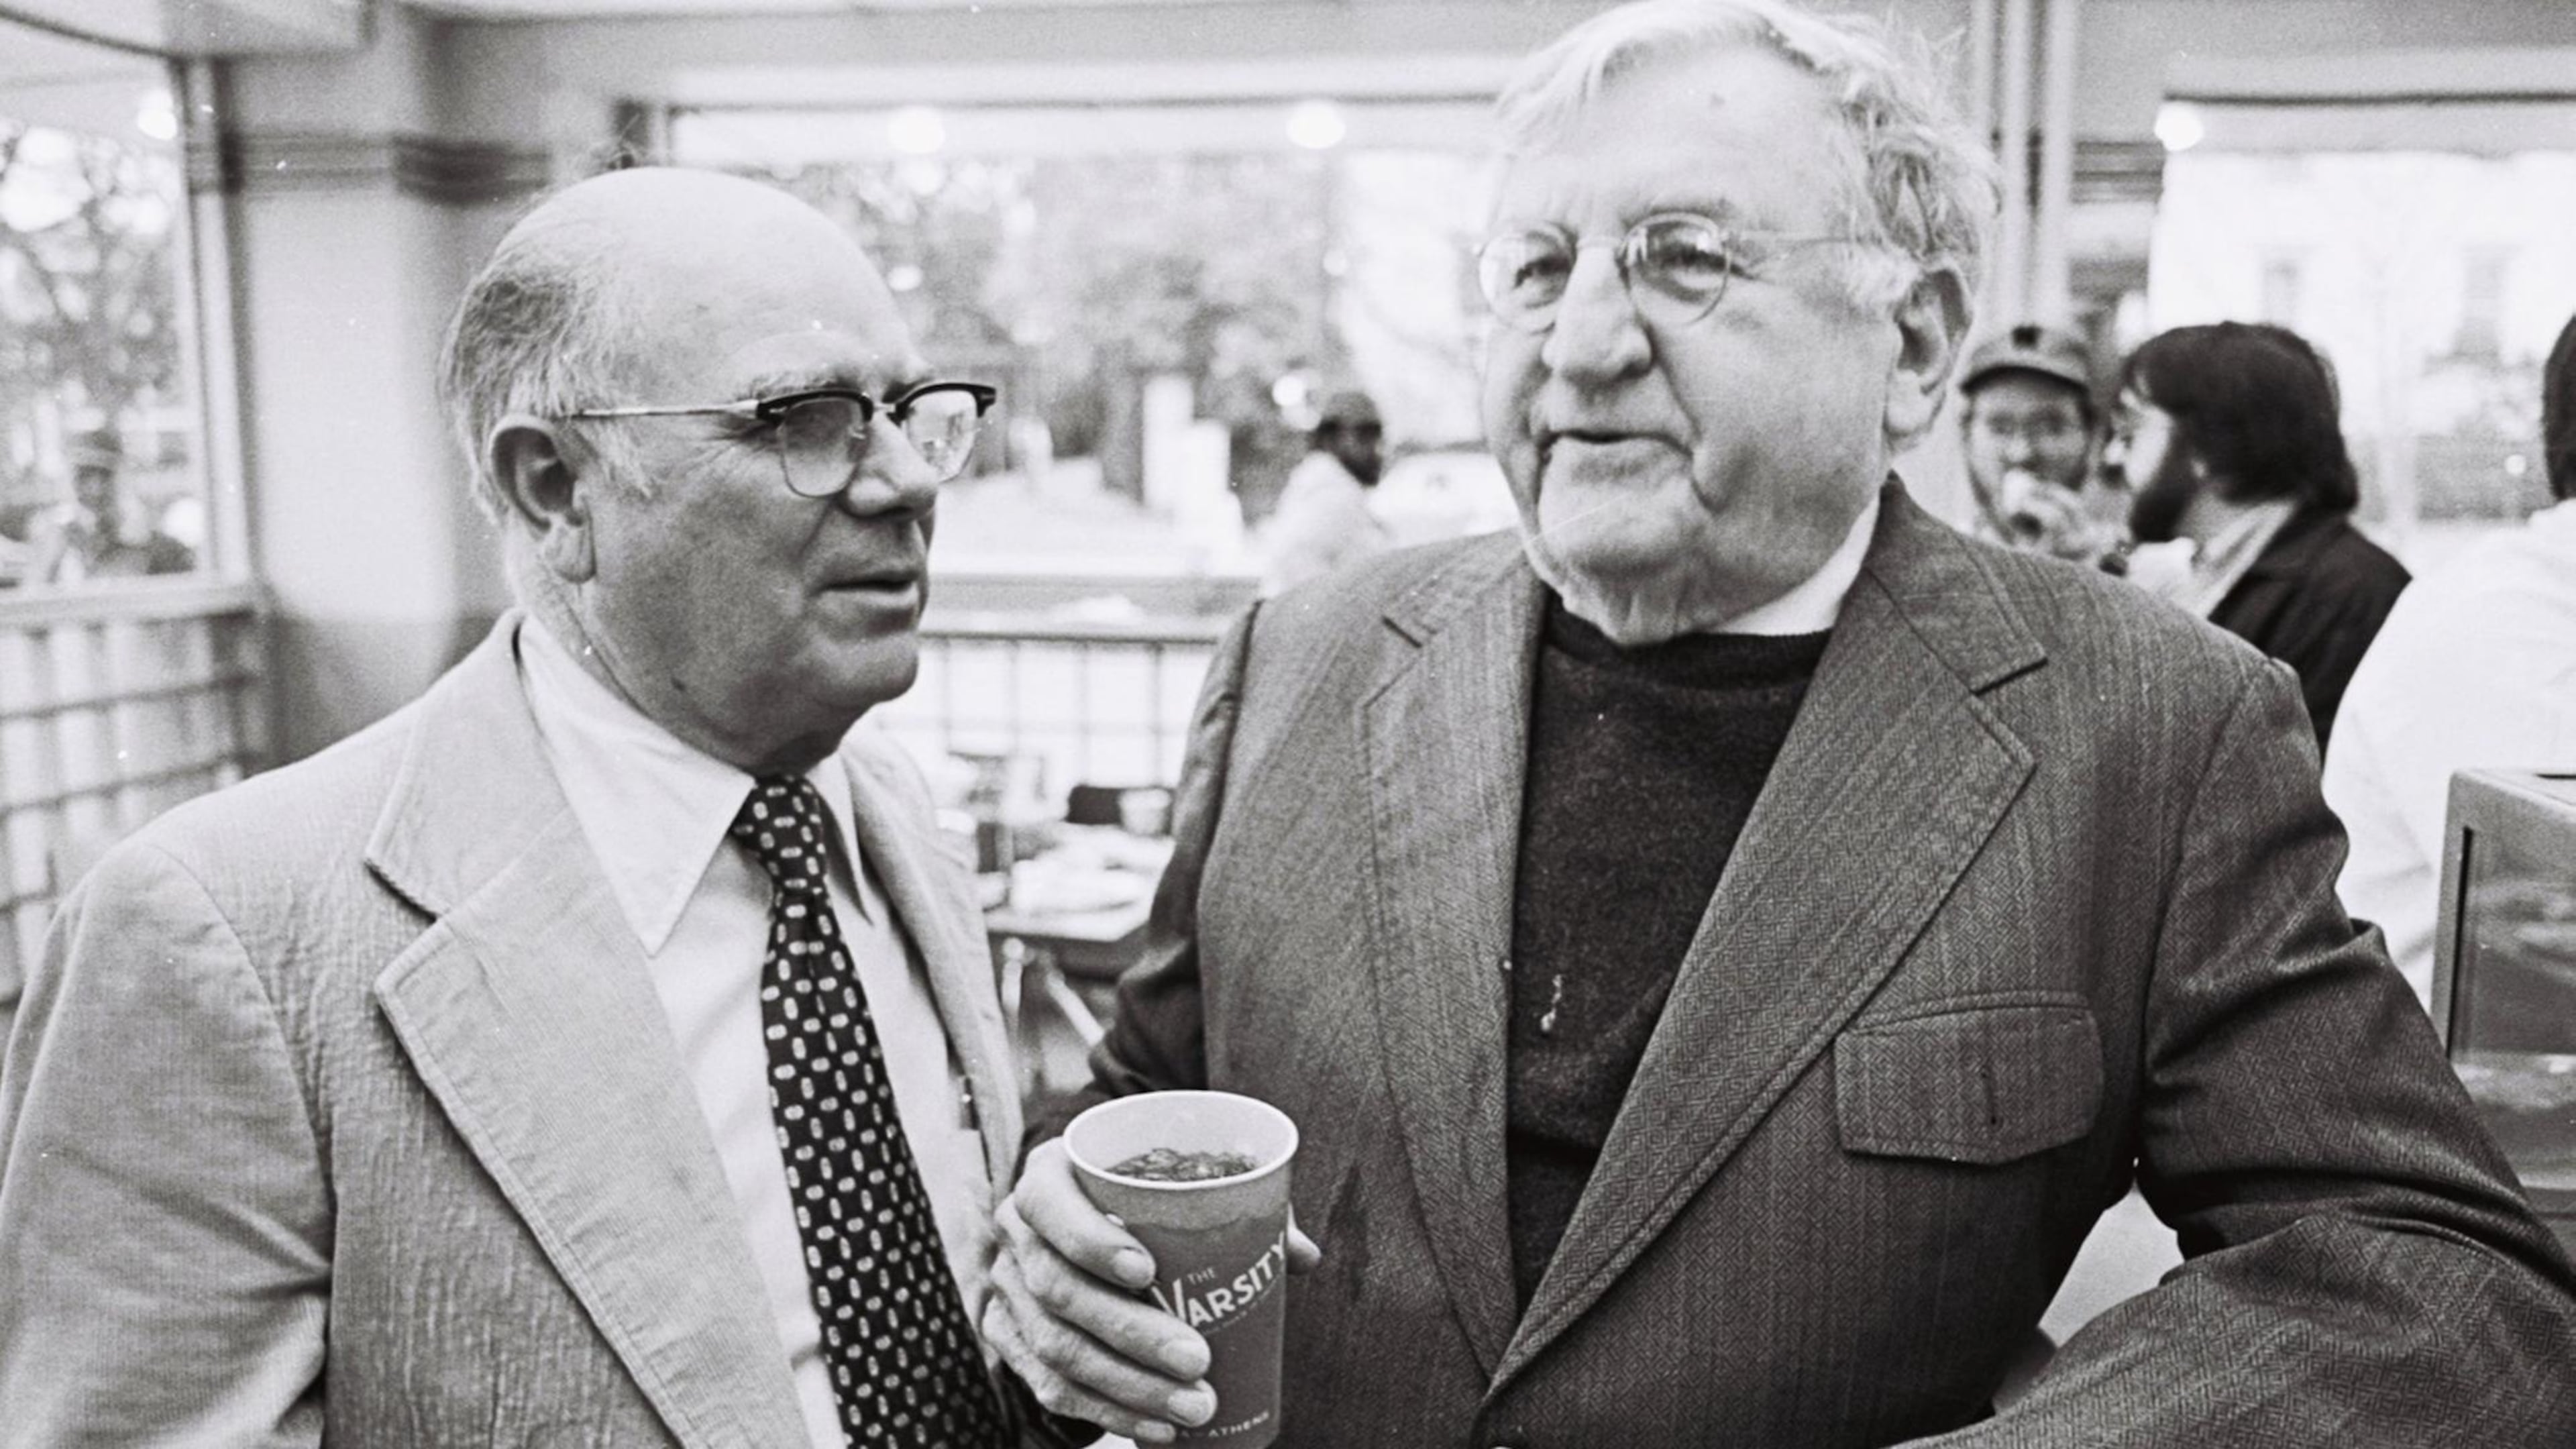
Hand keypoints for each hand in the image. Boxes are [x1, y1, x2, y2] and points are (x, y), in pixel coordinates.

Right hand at [985, 1138, 1318, 1443]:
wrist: (1075, 1217)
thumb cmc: (1137, 1194)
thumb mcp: (1173, 1181)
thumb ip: (1234, 1204)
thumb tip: (1300, 1255)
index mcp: (1048, 1175)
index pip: (1051, 1204)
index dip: (1091, 1240)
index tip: (1148, 1271)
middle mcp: (1015, 1231)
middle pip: (1059, 1289)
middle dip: (1131, 1333)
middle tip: (1197, 1360)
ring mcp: (1005, 1288)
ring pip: (1056, 1347)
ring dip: (1127, 1386)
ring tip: (1194, 1405)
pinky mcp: (1007, 1338)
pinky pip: (1051, 1386)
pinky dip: (1107, 1412)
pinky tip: (1158, 1427)